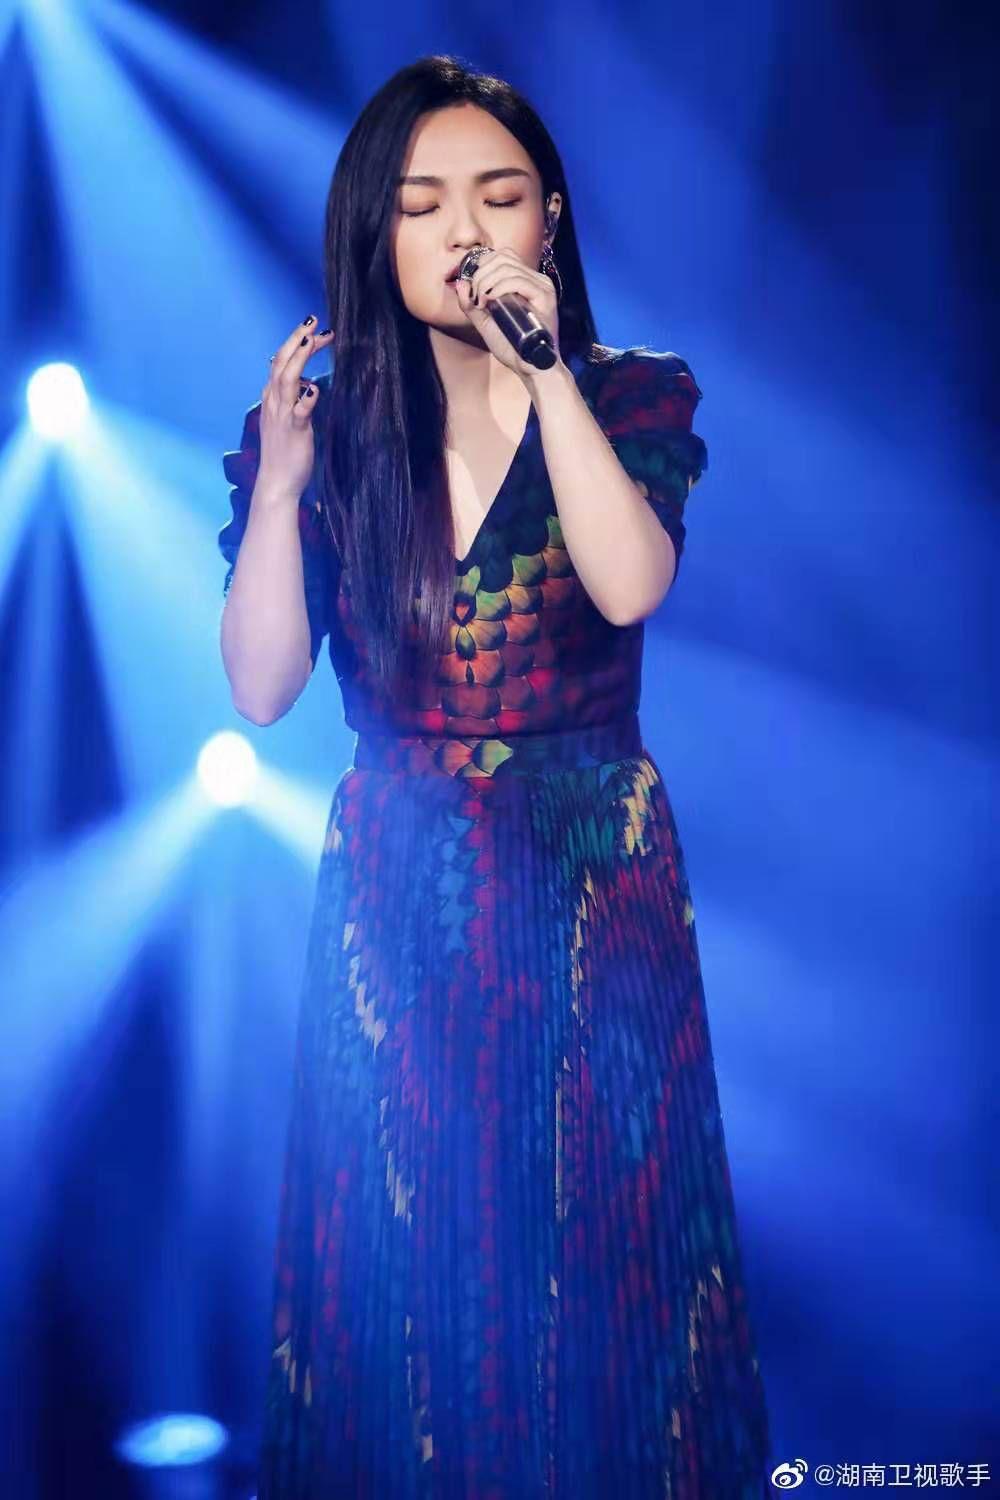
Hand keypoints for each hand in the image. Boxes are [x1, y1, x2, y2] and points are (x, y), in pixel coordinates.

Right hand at [256, 316, 334, 500]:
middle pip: (281, 363)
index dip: (294, 344)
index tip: (312, 331)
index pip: (280, 363)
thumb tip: (307, 386)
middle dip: (296, 339)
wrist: (276, 483)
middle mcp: (273, 403)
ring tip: (313, 338)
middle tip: (312, 320)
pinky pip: (299, 410)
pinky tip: (315, 386)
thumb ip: (293, 402)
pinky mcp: (294, 430)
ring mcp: (282, 415)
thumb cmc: (284, 454)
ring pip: (286, 378)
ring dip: (300, 356)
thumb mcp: (286, 422)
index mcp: (271, 399)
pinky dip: (307, 396)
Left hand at [452, 246, 560, 382]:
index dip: (482, 265)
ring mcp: (542, 286)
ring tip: (481, 302)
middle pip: (503, 257)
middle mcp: (536, 280)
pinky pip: (518, 281)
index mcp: (525, 281)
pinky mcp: (545, 297)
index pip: (502, 256)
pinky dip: (499, 287)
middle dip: (481, 274)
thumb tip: (461, 283)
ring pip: (508, 267)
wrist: (531, 369)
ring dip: (487, 281)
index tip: (473, 289)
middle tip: (475, 298)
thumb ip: (471, 305)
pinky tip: (490, 299)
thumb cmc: (512, 348)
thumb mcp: (485, 323)